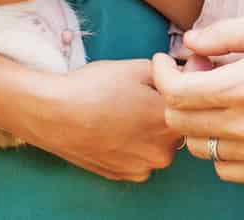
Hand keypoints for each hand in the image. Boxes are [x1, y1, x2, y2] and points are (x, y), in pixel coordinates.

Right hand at [15, 59, 182, 180]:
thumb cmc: (94, 87)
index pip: (191, 102)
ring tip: (124, 111)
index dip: (183, 85)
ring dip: (150, 130)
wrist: (52, 114)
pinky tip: (114, 129)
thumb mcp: (137, 67)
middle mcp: (162, 152)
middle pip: (176, 125)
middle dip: (166, 109)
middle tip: (141, 94)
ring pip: (158, 144)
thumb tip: (187, 70)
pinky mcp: (122, 176)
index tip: (169, 75)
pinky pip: (139, 158)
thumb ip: (170, 71)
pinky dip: (133, 146)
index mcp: (170, 122)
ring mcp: (142, 168)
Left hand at [152, 11, 243, 182]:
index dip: (162, 74)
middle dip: (177, 94)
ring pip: (202, 148)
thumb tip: (190, 42)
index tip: (165, 59)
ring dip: (199, 120)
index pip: (177, 93)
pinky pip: (228, 169)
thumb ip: (230, 33)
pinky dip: (222, 148)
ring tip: (222, 95)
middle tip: (199, 71)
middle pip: (181, 123)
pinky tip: (240, 122)